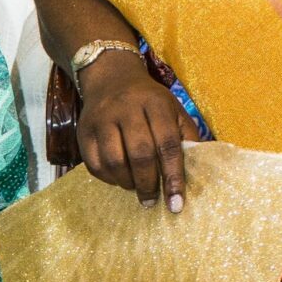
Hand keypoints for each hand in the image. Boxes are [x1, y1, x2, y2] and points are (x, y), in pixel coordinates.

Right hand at [75, 49, 201, 209]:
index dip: (173, 176)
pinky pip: (95, 165)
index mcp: (155, 103)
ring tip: (135, 188)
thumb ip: (186, 136)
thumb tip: (197, 170)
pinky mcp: (84, 132)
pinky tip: (118, 179)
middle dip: (148, 184)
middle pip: (140, 155)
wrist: (111, 79)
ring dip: (127, 183)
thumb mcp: (174, 110)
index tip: (176, 202)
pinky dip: (108, 179)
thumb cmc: (149, 101)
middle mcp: (127, 109)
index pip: (167, 144)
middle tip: (152, 201)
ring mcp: (102, 120)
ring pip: (115, 162)